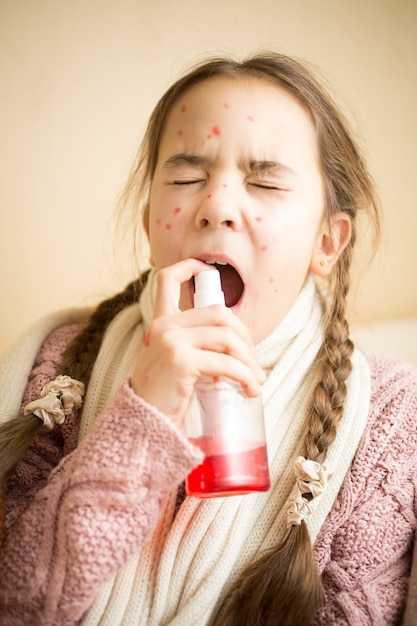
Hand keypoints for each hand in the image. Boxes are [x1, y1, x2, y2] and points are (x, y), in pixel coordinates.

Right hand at [131, 259, 264, 425]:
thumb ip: (192, 343)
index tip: (209, 272)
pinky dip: (245, 376)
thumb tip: (236, 343)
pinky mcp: (181, 360)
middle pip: (219, 312)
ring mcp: (171, 340)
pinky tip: (250, 389)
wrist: (143, 425)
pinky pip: (226, 363)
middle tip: (252, 361)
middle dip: (245, 336)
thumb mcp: (172, 360)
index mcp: (160, 322)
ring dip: (249, 360)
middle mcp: (163, 326)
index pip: (167, 278)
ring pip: (228, 337)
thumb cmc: (163, 396)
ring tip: (255, 379)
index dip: (190, 267)